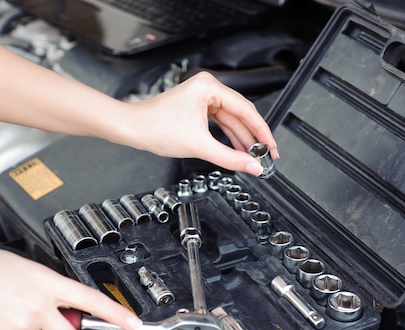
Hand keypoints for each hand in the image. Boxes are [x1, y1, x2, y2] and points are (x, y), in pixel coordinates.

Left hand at [125, 72, 278, 175]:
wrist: (132, 128)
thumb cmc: (156, 128)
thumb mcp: (199, 146)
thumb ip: (230, 158)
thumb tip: (252, 166)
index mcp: (209, 87)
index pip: (246, 110)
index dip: (262, 131)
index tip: (271, 147)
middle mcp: (207, 87)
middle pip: (240, 114)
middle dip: (252, 137)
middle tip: (265, 155)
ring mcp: (201, 96)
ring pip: (230, 119)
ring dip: (240, 138)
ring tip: (252, 156)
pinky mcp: (196, 106)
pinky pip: (219, 121)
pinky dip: (227, 136)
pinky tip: (236, 149)